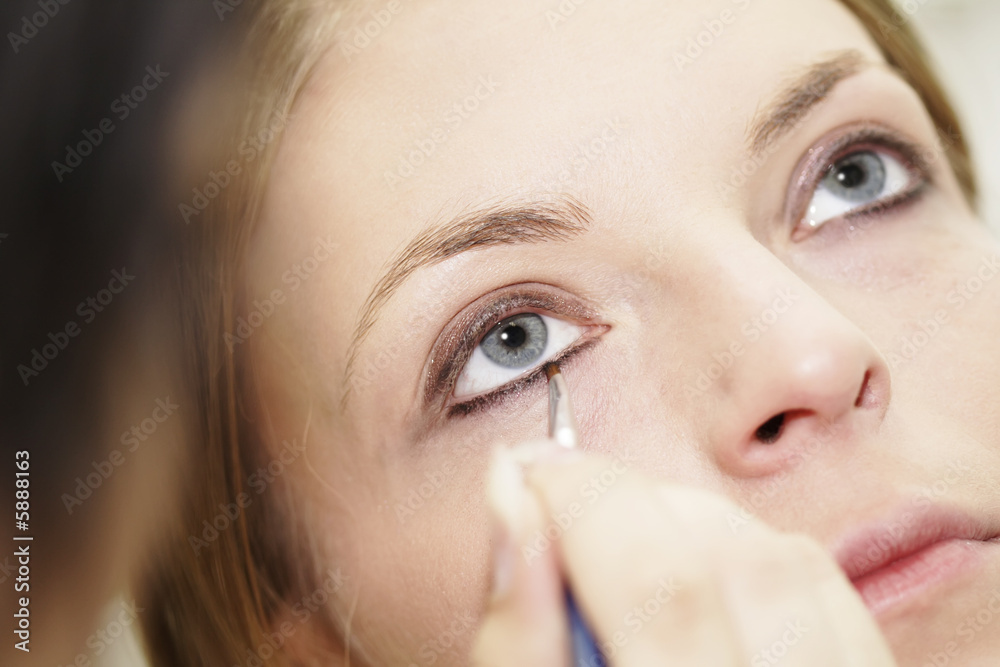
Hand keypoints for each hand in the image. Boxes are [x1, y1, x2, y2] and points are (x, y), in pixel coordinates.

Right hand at [472, 440, 896, 665]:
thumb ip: (516, 634)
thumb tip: (510, 499)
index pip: (660, 585)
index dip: (582, 500)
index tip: (528, 474)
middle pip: (728, 563)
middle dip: (628, 502)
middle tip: (563, 507)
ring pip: (786, 567)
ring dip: (689, 525)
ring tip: (621, 546)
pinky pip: (825, 596)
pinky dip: (750, 558)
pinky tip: (694, 579)